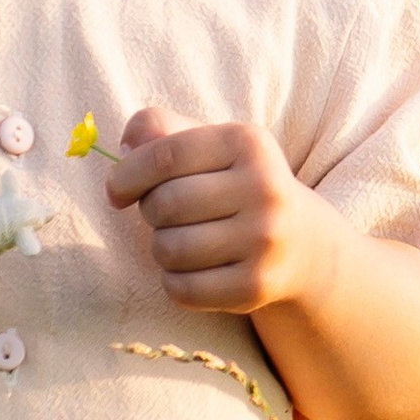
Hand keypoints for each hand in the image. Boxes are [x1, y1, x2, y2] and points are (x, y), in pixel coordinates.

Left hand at [103, 106, 340, 315]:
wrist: (303, 244)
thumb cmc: (238, 185)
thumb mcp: (211, 146)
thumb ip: (162, 130)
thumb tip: (125, 147)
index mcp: (248, 143)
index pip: (164, 155)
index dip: (126, 175)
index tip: (116, 191)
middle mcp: (264, 189)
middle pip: (164, 204)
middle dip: (151, 212)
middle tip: (167, 216)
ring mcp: (264, 241)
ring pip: (169, 249)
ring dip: (162, 249)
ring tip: (183, 241)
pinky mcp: (257, 286)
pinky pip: (182, 289)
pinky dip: (174, 282)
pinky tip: (195, 270)